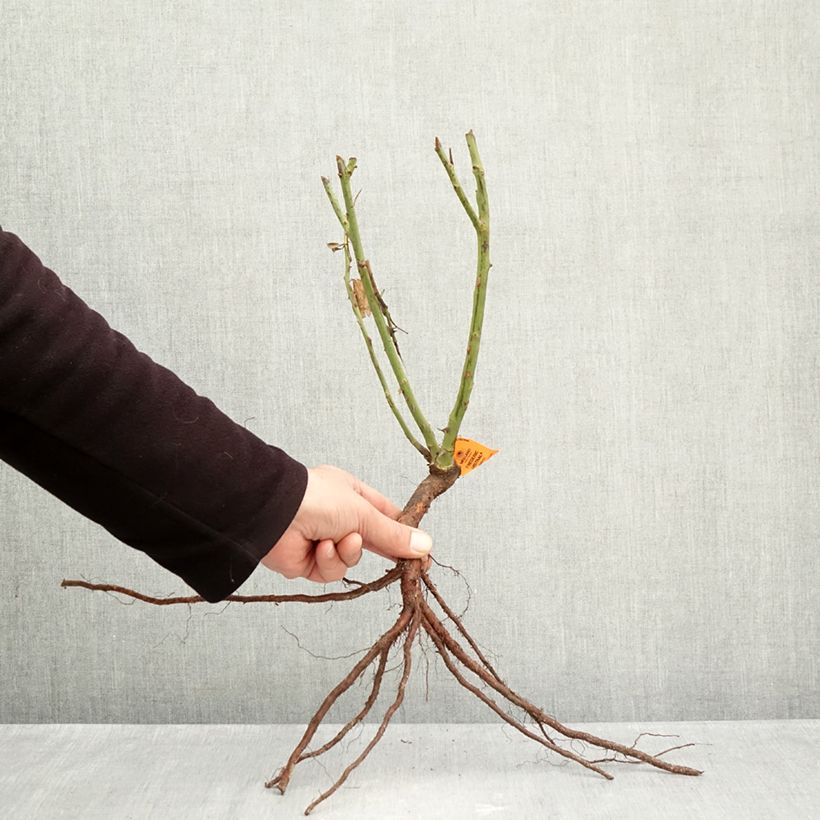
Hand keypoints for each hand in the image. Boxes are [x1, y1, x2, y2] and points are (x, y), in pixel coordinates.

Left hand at [260, 464, 432, 582]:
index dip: (403, 533)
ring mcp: (322, 539)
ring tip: (338, 541)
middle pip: (370, 540)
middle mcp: (337, 516)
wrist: (274, 514)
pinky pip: (330, 570)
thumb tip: (425, 546)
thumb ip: (393, 534)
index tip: (420, 551)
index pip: (385, 515)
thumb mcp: (364, 513)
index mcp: (351, 494)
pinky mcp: (308, 562)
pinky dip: (327, 561)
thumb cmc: (319, 499)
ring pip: (351, 559)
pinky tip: (319, 548)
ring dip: (347, 553)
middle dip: (380, 548)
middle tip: (402, 563)